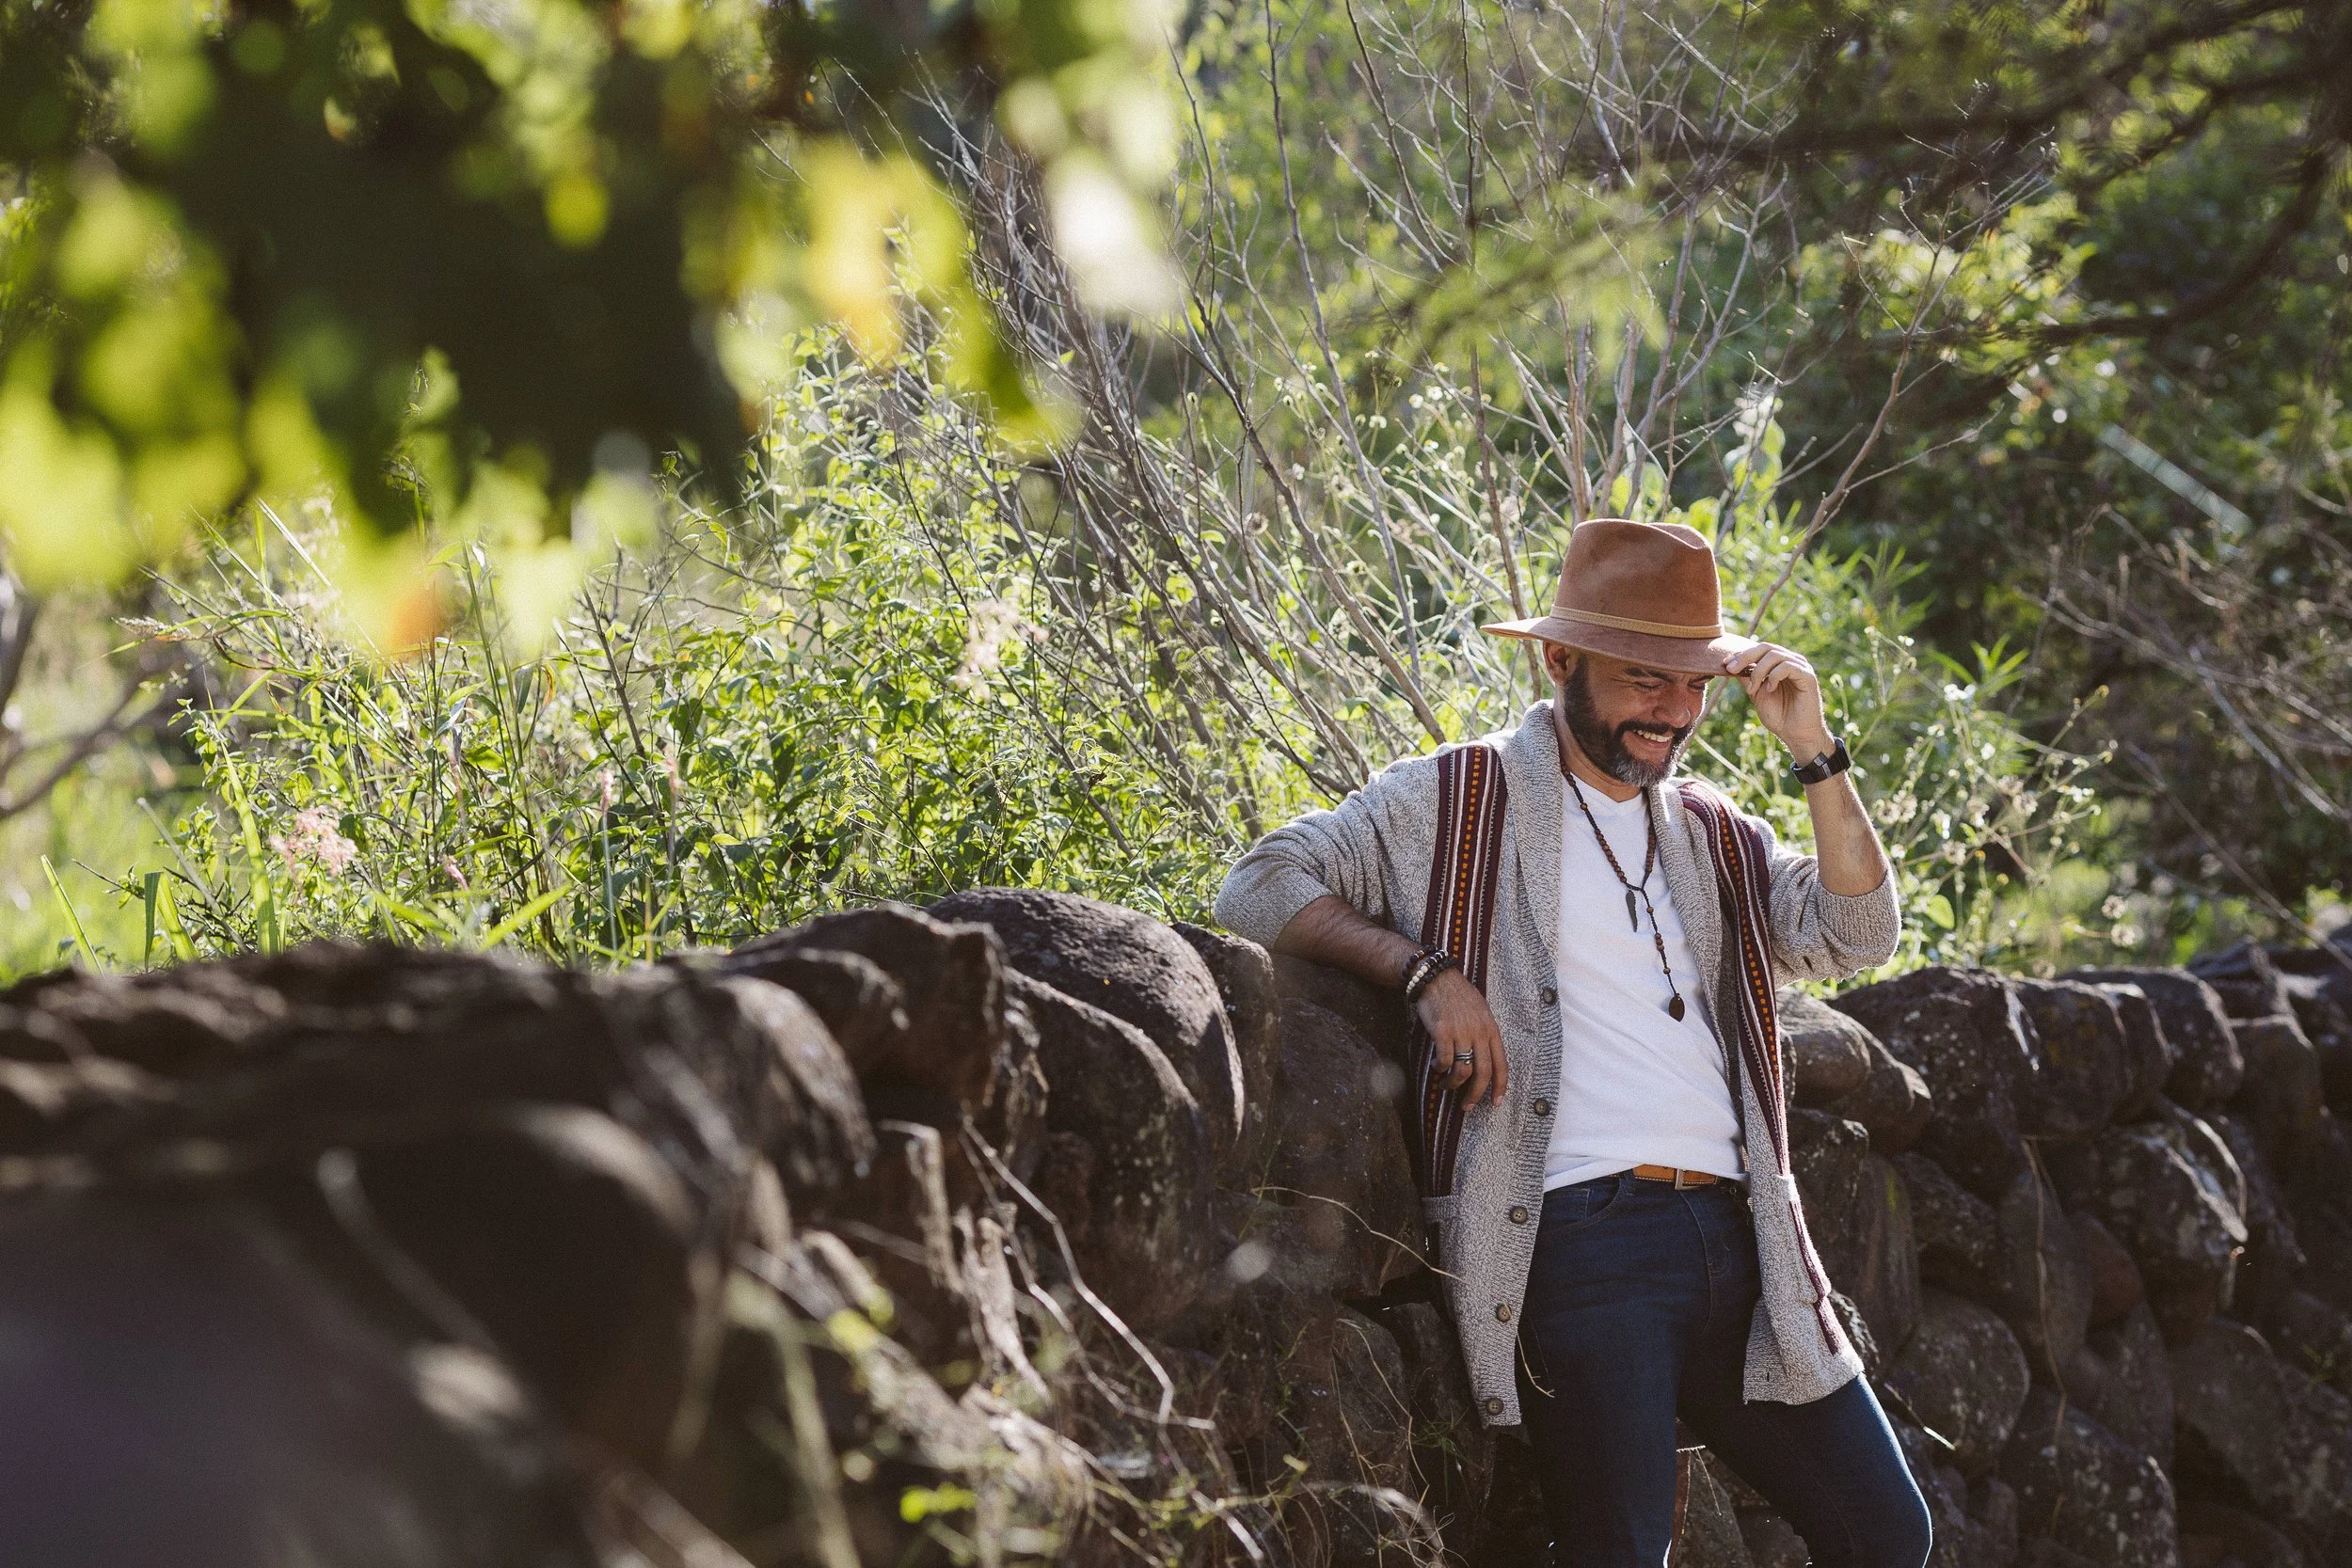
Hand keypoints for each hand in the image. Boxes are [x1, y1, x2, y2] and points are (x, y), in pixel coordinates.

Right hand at [1415, 969, 1507, 1106]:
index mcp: (1491, 1029)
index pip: (1501, 1064)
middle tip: (1467, 1107)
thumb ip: (1484, 1033)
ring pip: (1462, 1070)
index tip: (1497, 1102)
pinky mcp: (1442, 1032)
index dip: (1500, 1086)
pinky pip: (1444, 1060)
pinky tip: (1436, 1068)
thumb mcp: (1480, 1011)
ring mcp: (1461, 1033)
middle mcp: (1479, 1033)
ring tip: (1446, 1085)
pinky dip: (1440, 1069)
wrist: (1436, 978)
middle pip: (1483, 1073)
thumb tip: (1485, 1057)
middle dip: (1475, 1095)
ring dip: (1453, 1084)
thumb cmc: (1457, 995)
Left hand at [1723, 641, 1834, 758]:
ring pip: (1774, 655)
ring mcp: (1801, 667)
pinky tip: (1769, 689)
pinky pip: (1787, 666)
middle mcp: (1791, 661)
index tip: (1724, 664)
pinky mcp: (1808, 676)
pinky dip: (1773, 676)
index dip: (1741, 654)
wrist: (1795, 734)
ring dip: (1758, 671)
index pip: (1759, 650)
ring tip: (1752, 690)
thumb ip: (1746, 678)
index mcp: (1779, 663)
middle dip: (1745, 657)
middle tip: (1731, 669)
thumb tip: (1729, 664)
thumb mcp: (1756, 693)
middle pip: (1765, 647)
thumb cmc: (1778, 715)